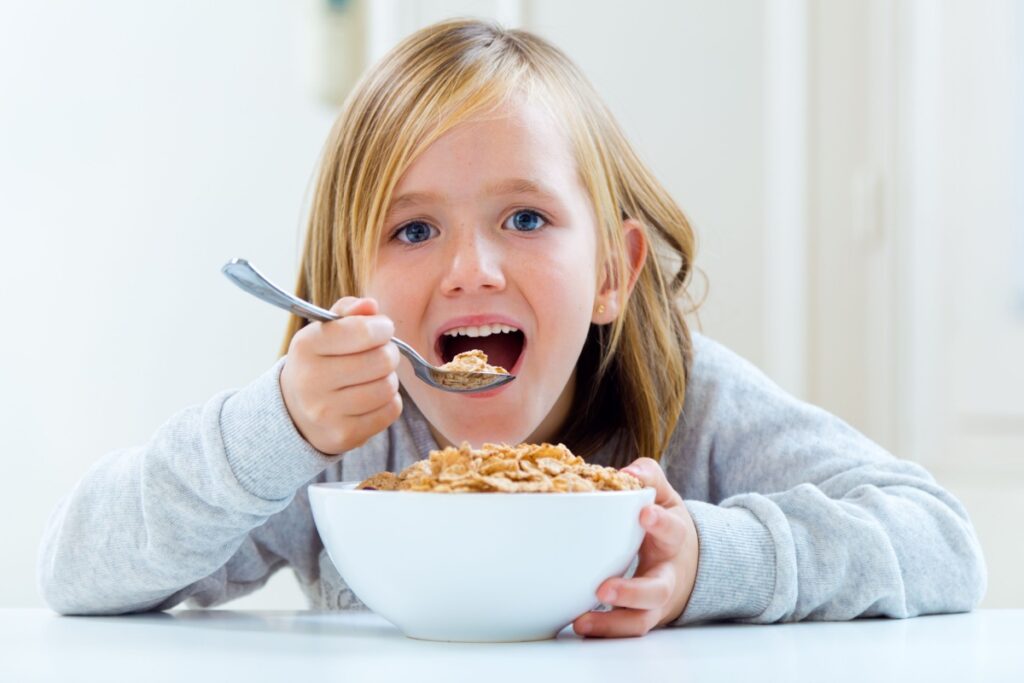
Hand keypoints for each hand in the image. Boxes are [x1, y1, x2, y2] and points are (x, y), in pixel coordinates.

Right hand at [280, 297, 402, 454]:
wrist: (294, 413)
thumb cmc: (319, 362)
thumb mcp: (325, 331)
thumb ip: (349, 312)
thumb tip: (370, 305)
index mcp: (306, 346)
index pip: (364, 331)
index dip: (383, 327)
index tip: (382, 329)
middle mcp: (311, 380)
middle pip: (382, 360)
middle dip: (389, 353)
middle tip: (380, 354)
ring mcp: (326, 412)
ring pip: (388, 387)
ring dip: (388, 379)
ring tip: (373, 377)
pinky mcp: (343, 435)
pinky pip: (390, 411)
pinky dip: (389, 402)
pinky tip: (372, 398)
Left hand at [573, 457, 699, 637]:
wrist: (689, 565)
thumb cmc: (666, 526)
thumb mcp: (665, 497)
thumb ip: (649, 478)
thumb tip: (626, 472)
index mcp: (673, 539)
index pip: (671, 530)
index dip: (660, 523)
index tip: (644, 514)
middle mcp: (667, 575)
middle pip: (657, 590)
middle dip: (632, 592)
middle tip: (603, 589)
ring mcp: (655, 602)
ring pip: (640, 620)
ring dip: (611, 624)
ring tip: (581, 621)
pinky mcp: (640, 618)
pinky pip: (625, 631)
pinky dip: (604, 632)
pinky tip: (579, 626)